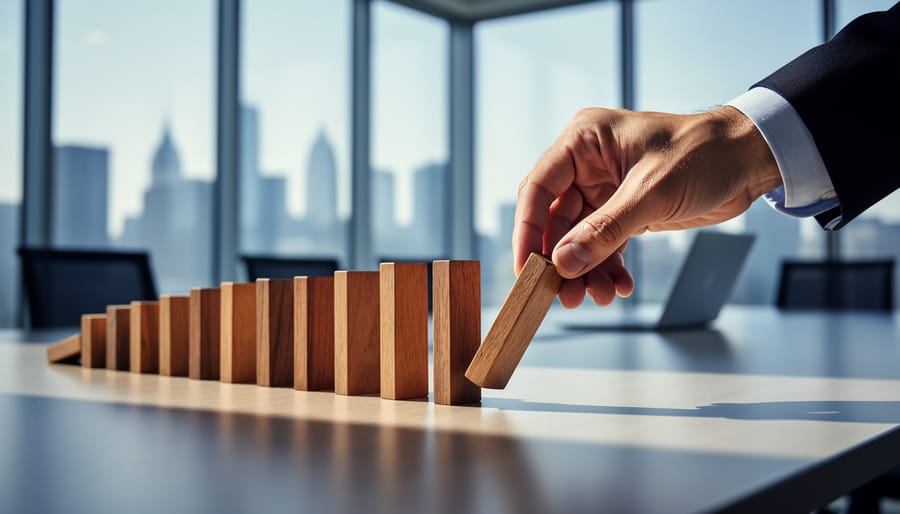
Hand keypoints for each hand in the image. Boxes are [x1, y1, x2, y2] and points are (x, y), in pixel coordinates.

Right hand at [514, 106, 781, 308]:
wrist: (750, 159)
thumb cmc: (704, 154)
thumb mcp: (652, 193)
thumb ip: (605, 230)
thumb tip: (565, 263)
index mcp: (584, 141)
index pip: (539, 188)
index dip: (528, 230)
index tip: (526, 268)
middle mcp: (588, 163)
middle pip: (556, 219)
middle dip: (563, 260)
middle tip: (566, 296)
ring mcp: (605, 188)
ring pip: (579, 237)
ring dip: (587, 269)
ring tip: (599, 297)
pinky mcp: (624, 208)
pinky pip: (604, 243)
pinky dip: (608, 266)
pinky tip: (619, 286)